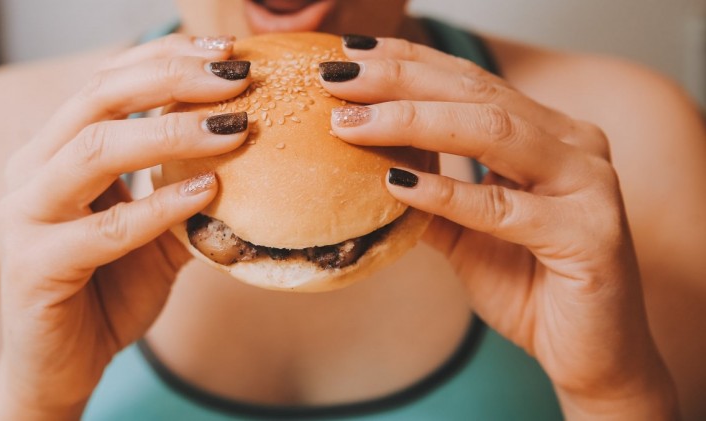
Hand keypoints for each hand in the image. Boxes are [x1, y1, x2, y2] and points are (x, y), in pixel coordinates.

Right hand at [0, 35, 250, 419]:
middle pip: (98, 98)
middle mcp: (31, 171)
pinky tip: (207, 193)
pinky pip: (105, 227)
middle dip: (171, 79)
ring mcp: (26, 216)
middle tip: (236, 78)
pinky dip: (159, 206)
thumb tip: (246, 146)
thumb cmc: (107, 290)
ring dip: (169, 132)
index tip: (228, 52)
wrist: (63, 366)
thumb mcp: (155, 231)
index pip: (108, 80)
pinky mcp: (34, 265)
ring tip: (232, 130)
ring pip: (94, 149)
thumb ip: (183, 187)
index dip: (166, 57)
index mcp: (55, 151)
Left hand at [324, 37, 678, 418]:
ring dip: (413, 123)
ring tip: (353, 125)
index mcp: (550, 134)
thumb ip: (430, 195)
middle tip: (338, 80)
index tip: (350, 57)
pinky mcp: (589, 234)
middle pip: (477, 94)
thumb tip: (369, 163)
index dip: (409, 65)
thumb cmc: (531, 286)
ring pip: (493, 132)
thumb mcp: (467, 234)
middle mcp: (574, 146)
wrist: (590, 353)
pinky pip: (505, 207)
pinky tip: (397, 184)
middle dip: (401, 82)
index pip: (471, 83)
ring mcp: (588, 185)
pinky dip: (447, 192)